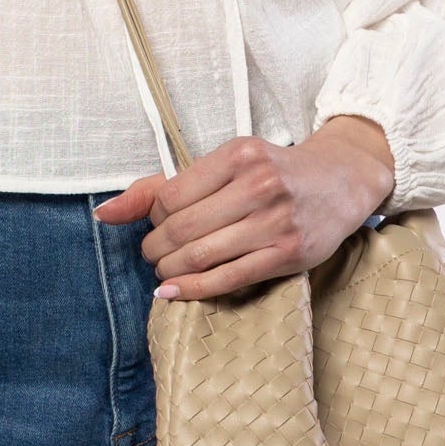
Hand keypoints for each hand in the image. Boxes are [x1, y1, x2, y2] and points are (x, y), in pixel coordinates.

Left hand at [91, 118, 397, 300]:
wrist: (341, 181)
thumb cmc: (274, 173)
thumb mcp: (225, 164)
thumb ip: (164, 186)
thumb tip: (103, 213)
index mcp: (238, 154)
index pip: (170, 196)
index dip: (152, 217)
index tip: (157, 224)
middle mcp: (258, 184)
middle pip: (181, 229)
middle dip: (155, 248)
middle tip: (154, 254)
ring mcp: (276, 220)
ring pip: (200, 256)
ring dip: (169, 270)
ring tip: (164, 271)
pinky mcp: (289, 253)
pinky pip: (228, 279)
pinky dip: (192, 289)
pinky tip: (174, 291)